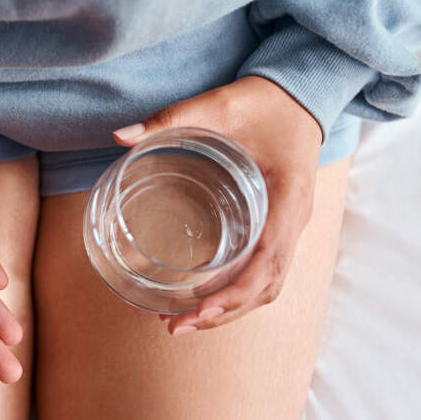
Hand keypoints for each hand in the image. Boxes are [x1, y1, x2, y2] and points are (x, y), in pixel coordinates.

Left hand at [111, 76, 322, 334]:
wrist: (300, 92)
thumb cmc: (264, 101)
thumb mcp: (218, 105)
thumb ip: (170, 120)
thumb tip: (119, 138)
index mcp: (288, 198)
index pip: (267, 264)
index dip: (233, 295)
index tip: (197, 313)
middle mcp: (295, 220)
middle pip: (266, 287)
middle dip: (224, 313)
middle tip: (176, 327)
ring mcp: (290, 225)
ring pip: (267, 285)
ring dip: (230, 309)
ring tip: (185, 322)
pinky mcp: (280, 224)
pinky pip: (264, 270)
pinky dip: (237, 292)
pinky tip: (206, 298)